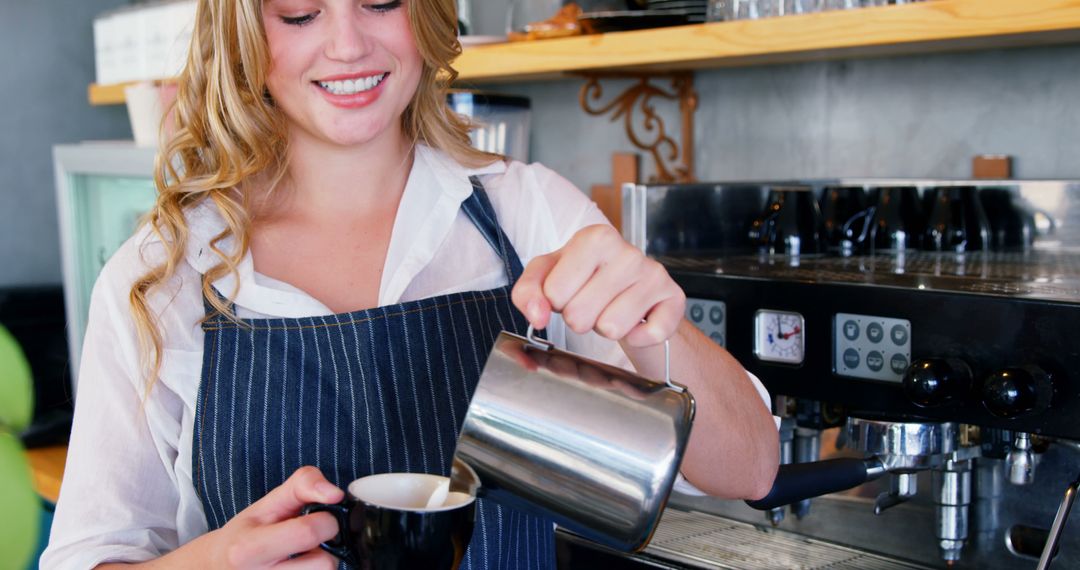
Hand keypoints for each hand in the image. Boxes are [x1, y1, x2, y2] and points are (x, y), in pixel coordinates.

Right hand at [206, 466, 343, 568]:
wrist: (220, 567)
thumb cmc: (247, 532)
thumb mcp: (268, 502)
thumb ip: (303, 485)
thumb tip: (336, 494)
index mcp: (249, 548)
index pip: (308, 533)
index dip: (325, 520)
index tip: (318, 516)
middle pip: (325, 564)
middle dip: (327, 546)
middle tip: (310, 539)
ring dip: (322, 562)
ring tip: (302, 555)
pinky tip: (300, 567)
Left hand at [511, 224, 685, 347]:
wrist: (631, 289)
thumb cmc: (585, 279)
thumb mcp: (547, 277)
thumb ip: (527, 292)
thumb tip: (536, 316)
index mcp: (594, 238)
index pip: (554, 293)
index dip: (556, 302)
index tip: (570, 290)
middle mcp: (628, 252)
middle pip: (579, 315)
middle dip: (580, 318)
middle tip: (592, 303)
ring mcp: (654, 275)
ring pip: (610, 328)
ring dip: (605, 328)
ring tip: (611, 309)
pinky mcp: (674, 299)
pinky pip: (646, 336)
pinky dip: (636, 337)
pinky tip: (635, 320)